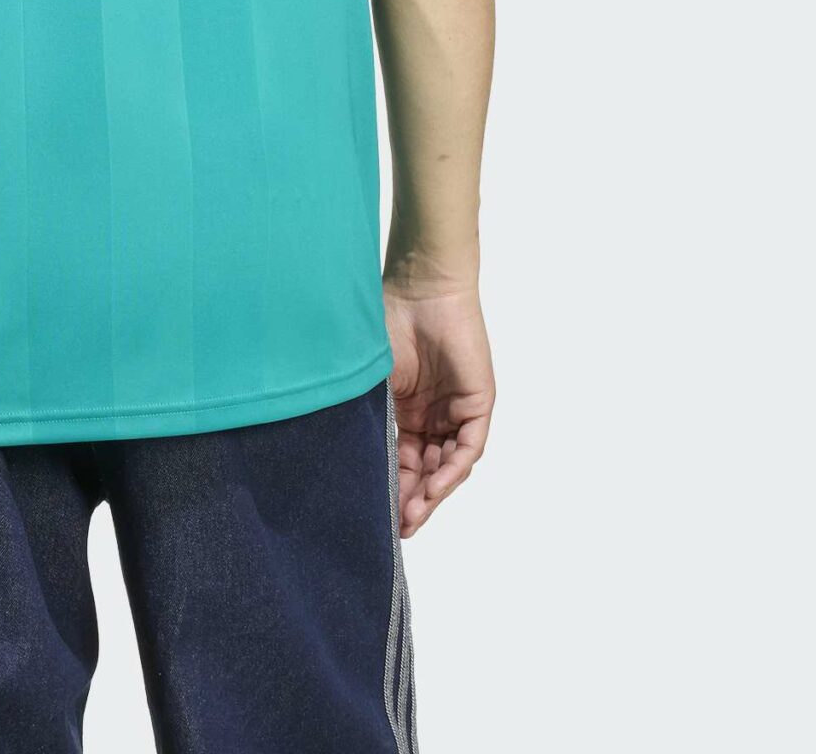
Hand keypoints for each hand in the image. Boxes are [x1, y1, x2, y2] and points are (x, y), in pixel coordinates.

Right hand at [382, 280, 493, 537]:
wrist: (420, 289)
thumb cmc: (386, 322)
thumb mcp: (370, 381)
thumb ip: (364, 415)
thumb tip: (339, 455)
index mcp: (404, 411)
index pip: (399, 460)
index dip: (389, 488)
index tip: (374, 515)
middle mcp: (432, 417)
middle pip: (423, 470)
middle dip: (410, 500)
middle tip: (395, 527)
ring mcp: (455, 412)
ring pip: (446, 465)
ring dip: (430, 493)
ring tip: (411, 517)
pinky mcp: (477, 406)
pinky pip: (467, 448)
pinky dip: (451, 470)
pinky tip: (433, 488)